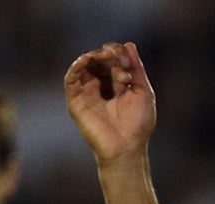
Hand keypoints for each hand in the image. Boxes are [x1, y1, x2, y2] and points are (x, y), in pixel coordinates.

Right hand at [64, 41, 156, 162]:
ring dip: (93, 56)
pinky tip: (85, 59)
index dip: (119, 54)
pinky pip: (71, 79)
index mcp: (117, 83)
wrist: (127, 148)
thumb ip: (136, 69)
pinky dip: (76, 66)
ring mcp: (87, 92)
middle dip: (108, 54)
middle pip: (99, 59)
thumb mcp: (143, 92)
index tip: (128, 64)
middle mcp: (101, 85)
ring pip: (84, 65)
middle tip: (117, 58)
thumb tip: (129, 44)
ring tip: (104, 55)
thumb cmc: (138, 124)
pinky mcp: (76, 101)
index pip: (113, 58)